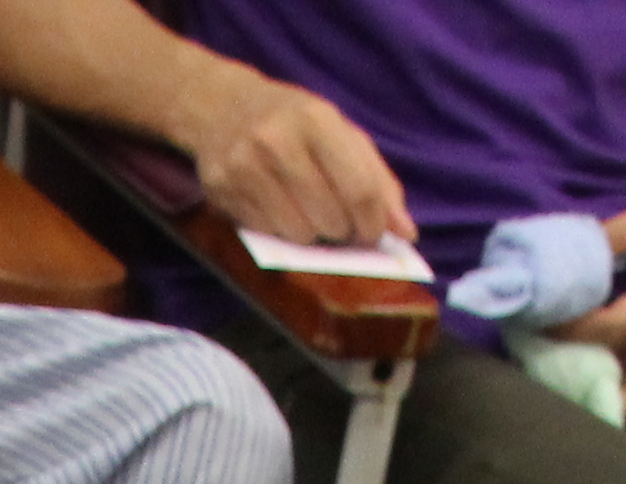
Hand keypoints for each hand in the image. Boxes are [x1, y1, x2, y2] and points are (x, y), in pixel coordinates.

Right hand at [177, 67, 408, 249]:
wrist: (219, 106)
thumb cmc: (293, 122)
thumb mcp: (340, 134)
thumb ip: (377, 180)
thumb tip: (406, 232)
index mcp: (316, 120)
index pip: (359, 189)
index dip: (373, 223)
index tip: (373, 233)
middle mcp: (277, 140)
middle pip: (330, 219)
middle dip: (341, 229)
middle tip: (337, 218)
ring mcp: (244, 166)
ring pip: (299, 234)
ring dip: (310, 232)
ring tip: (304, 209)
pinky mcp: (221, 190)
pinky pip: (267, 234)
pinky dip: (280, 229)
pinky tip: (275, 205)